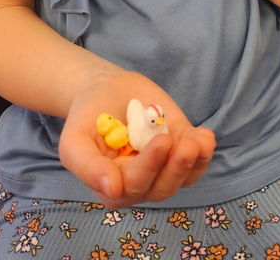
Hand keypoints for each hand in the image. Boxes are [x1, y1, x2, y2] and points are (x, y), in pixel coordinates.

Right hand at [58, 69, 215, 207]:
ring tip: (198, 141)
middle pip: (162, 187)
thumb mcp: (74, 140)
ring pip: (183, 178)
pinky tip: (205, 136)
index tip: (161, 143)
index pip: (134, 186)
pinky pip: (197, 161)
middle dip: (176, 167)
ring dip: (193, 162)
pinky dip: (204, 152)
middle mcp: (141, 183)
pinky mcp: (179, 148)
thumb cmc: (87, 116)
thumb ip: (87, 167)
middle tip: (184, 143)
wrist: (104, 89)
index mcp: (113, 187)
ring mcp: (163, 167)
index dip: (150, 167)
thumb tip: (112, 190)